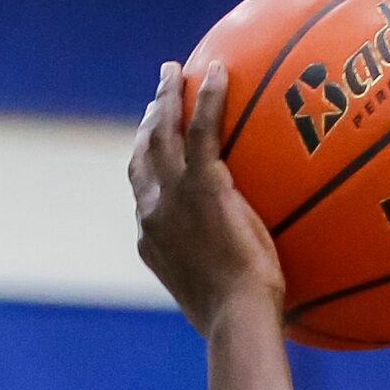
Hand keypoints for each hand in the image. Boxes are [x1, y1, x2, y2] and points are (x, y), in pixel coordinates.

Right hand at [131, 62, 285, 333]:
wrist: (237, 318)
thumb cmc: (240, 319)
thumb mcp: (219, 295)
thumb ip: (222, 271)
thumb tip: (247, 271)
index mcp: (151, 238)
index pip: (142, 190)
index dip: (145, 161)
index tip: (153, 144)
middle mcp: (150, 210)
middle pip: (142, 152)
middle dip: (148, 120)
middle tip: (158, 96)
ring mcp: (172, 195)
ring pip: (161, 131)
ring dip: (166, 97)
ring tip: (174, 71)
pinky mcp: (202, 184)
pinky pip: (201, 127)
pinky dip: (206, 96)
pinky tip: (217, 70)